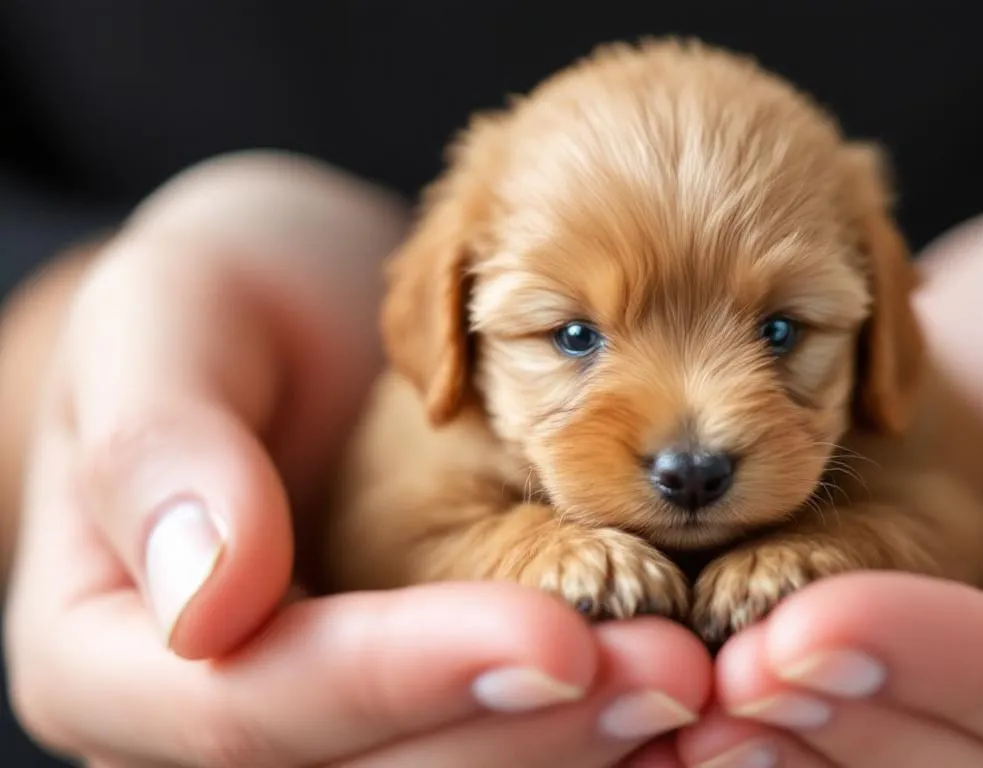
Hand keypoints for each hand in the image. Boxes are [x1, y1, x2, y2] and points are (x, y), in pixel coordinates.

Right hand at [2, 151, 710, 766]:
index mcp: (103, 651)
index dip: (403, 679)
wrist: (287, 318)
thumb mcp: (165, 321)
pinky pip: (499, 738)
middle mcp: (212, 720)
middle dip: (525, 731)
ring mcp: (320, 723)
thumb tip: (207, 603)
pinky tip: (678, 682)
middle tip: (671, 668)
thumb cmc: (217, 299)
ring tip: (691, 673)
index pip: (250, 707)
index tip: (555, 632)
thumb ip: (161, 443)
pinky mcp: (411, 701)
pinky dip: (587, 724)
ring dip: (577, 741)